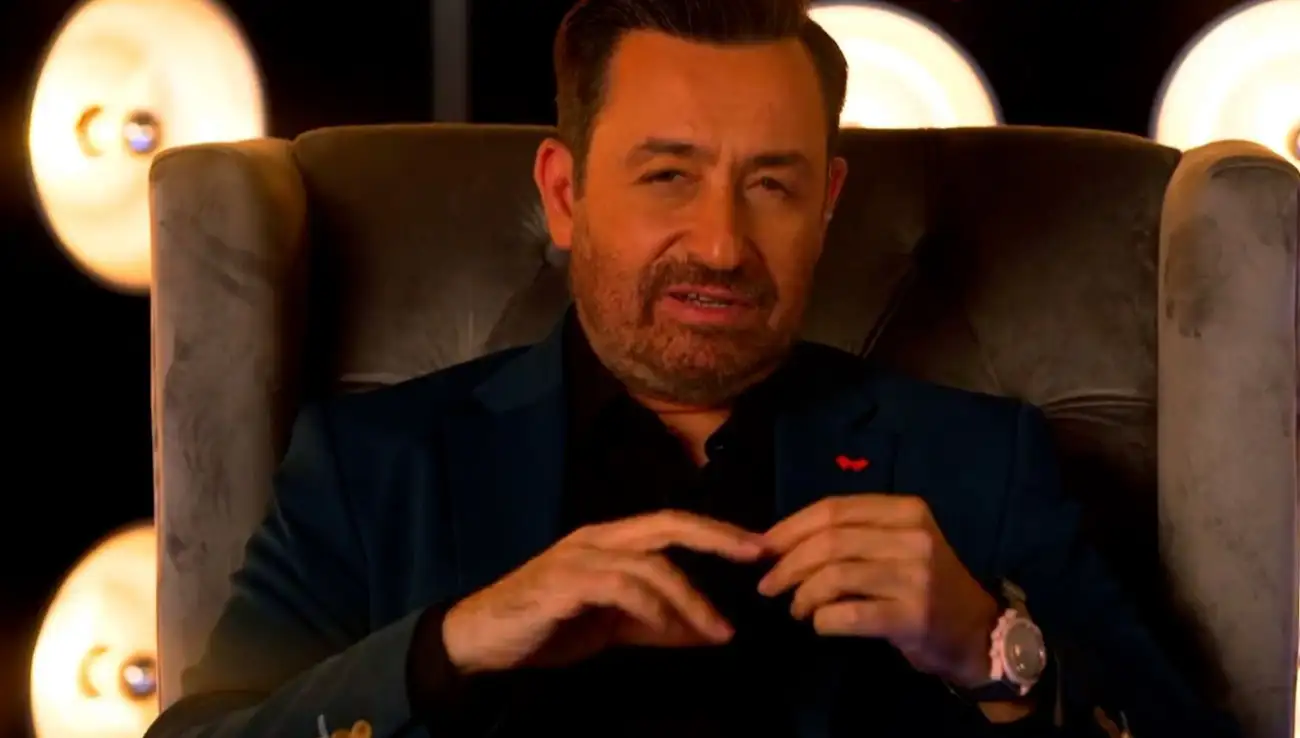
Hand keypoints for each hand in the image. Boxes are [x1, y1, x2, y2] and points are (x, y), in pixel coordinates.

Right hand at [442, 510, 768, 674]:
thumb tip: (711, 632)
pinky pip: (619, 586)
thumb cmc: (547, 625)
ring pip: (649, 564)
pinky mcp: (562, 583)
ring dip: (690, 598)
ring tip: (718, 631)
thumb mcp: (613, 625)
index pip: (671, 524)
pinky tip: (668, 626)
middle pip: (667, 524)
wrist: (480, 639)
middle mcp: (597, 538)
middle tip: (755, 555)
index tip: (756, 547)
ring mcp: (578, 558)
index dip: (715, 531)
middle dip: (716, 537)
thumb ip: (659, 625)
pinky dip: (651, 606)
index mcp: (610, 540)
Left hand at [757, 495, 998, 687]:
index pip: (834, 509)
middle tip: (767, 584)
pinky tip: (819, 624)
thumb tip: (776, 541)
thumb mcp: (896, 543)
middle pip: (830, 541)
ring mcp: (916, 577)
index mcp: (907, 510)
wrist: (976, 631)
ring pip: (835, 576)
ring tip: (796, 608)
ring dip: (802, 594)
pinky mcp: (913, 617)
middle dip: (787, 563)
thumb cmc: (923, 583)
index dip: (790, 528)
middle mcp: (914, 537)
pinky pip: (849, 614)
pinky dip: (823, 620)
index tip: (762, 548)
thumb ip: (849, 534)